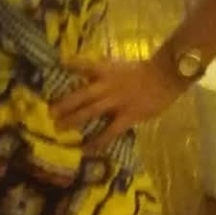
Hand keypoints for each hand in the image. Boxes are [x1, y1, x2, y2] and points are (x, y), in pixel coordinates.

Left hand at [53, 54, 181, 154]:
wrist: (167, 76)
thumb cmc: (147, 71)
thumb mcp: (122, 66)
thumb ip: (107, 71)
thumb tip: (91, 75)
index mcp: (107, 70)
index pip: (84, 66)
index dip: (70, 66)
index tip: (56, 69)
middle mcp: (107, 85)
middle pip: (81, 95)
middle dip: (64, 104)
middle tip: (49, 113)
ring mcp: (117, 101)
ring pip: (90, 111)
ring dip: (73, 119)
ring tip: (59, 128)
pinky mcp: (127, 116)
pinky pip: (109, 131)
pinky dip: (97, 140)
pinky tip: (86, 148)